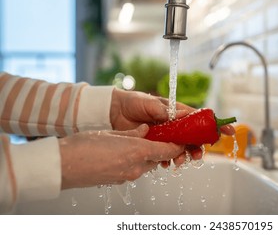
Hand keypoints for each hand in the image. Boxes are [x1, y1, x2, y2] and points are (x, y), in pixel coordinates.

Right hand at [59, 124, 184, 188]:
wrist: (64, 166)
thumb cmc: (85, 146)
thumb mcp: (113, 133)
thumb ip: (133, 133)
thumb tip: (145, 130)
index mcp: (138, 152)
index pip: (168, 150)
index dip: (177, 145)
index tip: (181, 138)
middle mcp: (136, 167)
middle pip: (158, 158)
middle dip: (160, 148)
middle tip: (157, 136)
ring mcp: (127, 176)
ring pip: (146, 164)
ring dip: (147, 155)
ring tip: (136, 143)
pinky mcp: (118, 181)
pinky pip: (134, 170)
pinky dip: (135, 161)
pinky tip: (123, 153)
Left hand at [109, 88, 234, 163]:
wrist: (114, 111)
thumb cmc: (133, 101)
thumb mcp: (150, 103)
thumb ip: (166, 110)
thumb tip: (183, 114)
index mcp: (176, 112)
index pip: (199, 118)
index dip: (215, 124)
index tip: (228, 131)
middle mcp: (174, 125)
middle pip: (193, 138)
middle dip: (198, 148)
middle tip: (196, 154)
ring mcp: (165, 136)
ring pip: (181, 148)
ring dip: (184, 156)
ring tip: (178, 161)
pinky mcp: (154, 144)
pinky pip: (166, 154)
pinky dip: (168, 160)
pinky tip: (165, 163)